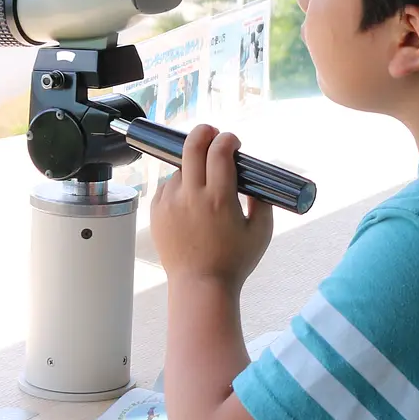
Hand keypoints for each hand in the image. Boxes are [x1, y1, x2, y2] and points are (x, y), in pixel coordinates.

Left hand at [150, 125, 274, 287]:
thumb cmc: (233, 262)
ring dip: (192, 167)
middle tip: (212, 134)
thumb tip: (257, 179)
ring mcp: (170, 203)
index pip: (219, 151)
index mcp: (219, 199)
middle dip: (204, 133)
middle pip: (192, 146)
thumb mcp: (261, 231)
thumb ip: (262, 200)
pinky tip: (190, 202)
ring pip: (180, 168)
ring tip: (203, 185)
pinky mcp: (156, 211)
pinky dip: (179, 186)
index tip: (233, 142)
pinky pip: (167, 186)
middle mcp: (191, 196)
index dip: (227, 139)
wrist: (200, 286)